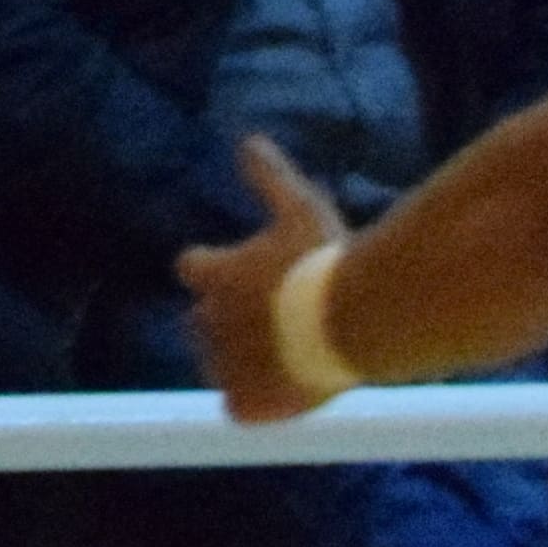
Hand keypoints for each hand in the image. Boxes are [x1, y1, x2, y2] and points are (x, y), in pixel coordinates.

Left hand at [176, 133, 359, 423]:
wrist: (355, 323)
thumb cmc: (326, 261)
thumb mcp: (302, 208)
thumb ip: (270, 177)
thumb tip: (248, 138)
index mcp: (216, 275)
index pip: (192, 267)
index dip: (212, 268)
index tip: (236, 273)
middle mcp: (209, 322)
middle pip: (200, 321)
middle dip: (226, 319)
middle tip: (271, 318)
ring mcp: (226, 367)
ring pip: (218, 365)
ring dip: (241, 360)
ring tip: (284, 356)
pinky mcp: (246, 404)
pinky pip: (239, 408)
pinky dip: (257, 402)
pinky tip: (286, 392)